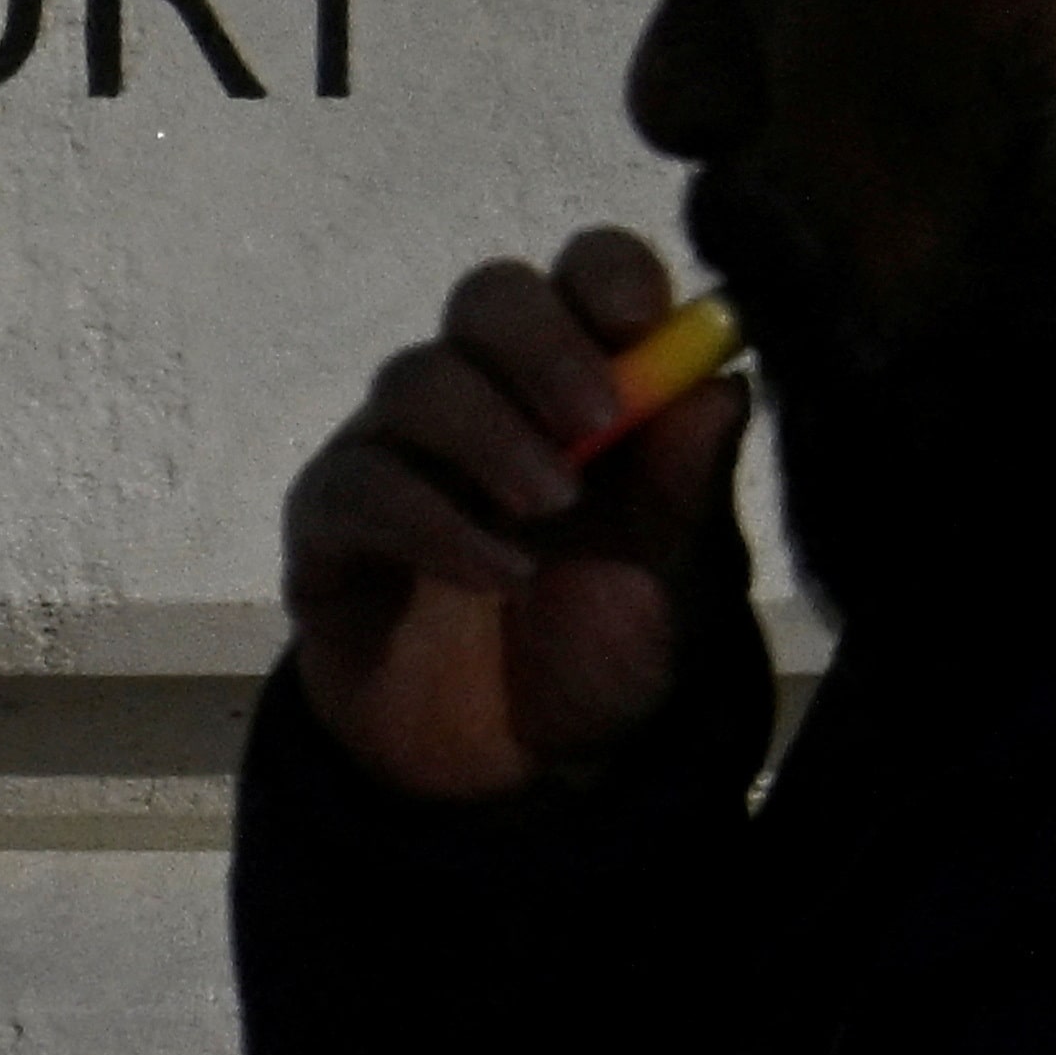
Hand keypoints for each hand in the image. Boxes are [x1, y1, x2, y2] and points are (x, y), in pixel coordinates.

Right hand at [282, 227, 748, 801]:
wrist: (515, 779)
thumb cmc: (599, 654)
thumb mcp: (675, 581)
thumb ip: (691, 483)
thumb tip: (723, 375)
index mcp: (580, 385)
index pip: (583, 275)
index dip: (606, 274)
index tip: (641, 321)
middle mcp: (484, 395)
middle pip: (489, 296)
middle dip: (540, 342)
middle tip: (594, 421)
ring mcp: (398, 450)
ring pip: (417, 379)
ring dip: (490, 435)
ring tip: (551, 512)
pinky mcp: (331, 524)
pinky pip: (362, 485)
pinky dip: (435, 522)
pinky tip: (499, 573)